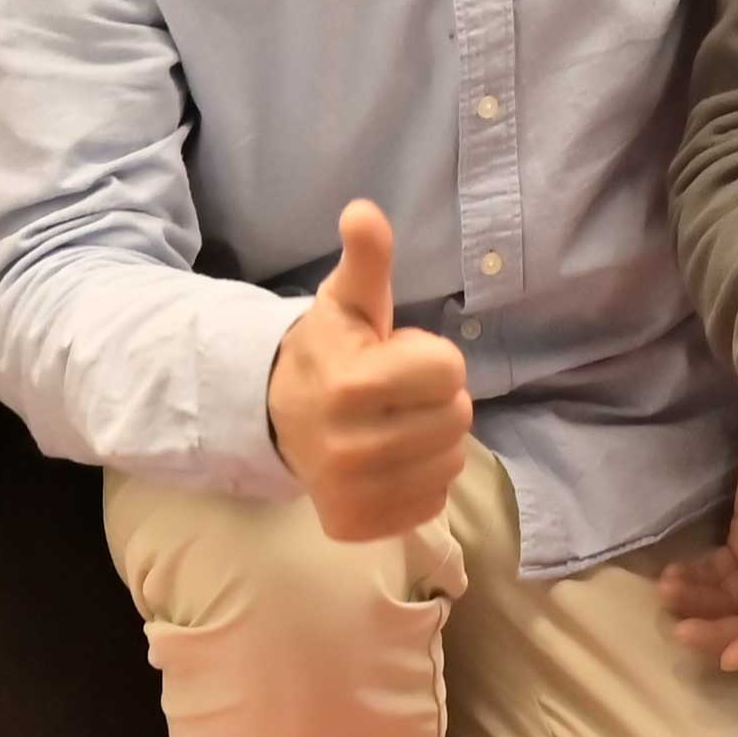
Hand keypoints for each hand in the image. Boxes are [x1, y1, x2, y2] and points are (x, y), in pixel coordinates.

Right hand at [267, 199, 478, 549]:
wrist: (280, 415)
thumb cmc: (330, 351)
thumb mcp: (349, 301)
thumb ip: (366, 258)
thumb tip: (363, 210)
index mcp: (350, 385)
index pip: (450, 371)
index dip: (431, 357)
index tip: (397, 356)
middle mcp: (349, 447)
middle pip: (457, 417)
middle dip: (436, 398)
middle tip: (396, 393)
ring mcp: (351, 493)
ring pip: (450, 461)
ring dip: (433, 439)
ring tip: (394, 424)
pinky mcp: (356, 526)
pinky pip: (431, 501)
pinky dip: (420, 479)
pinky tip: (388, 461)